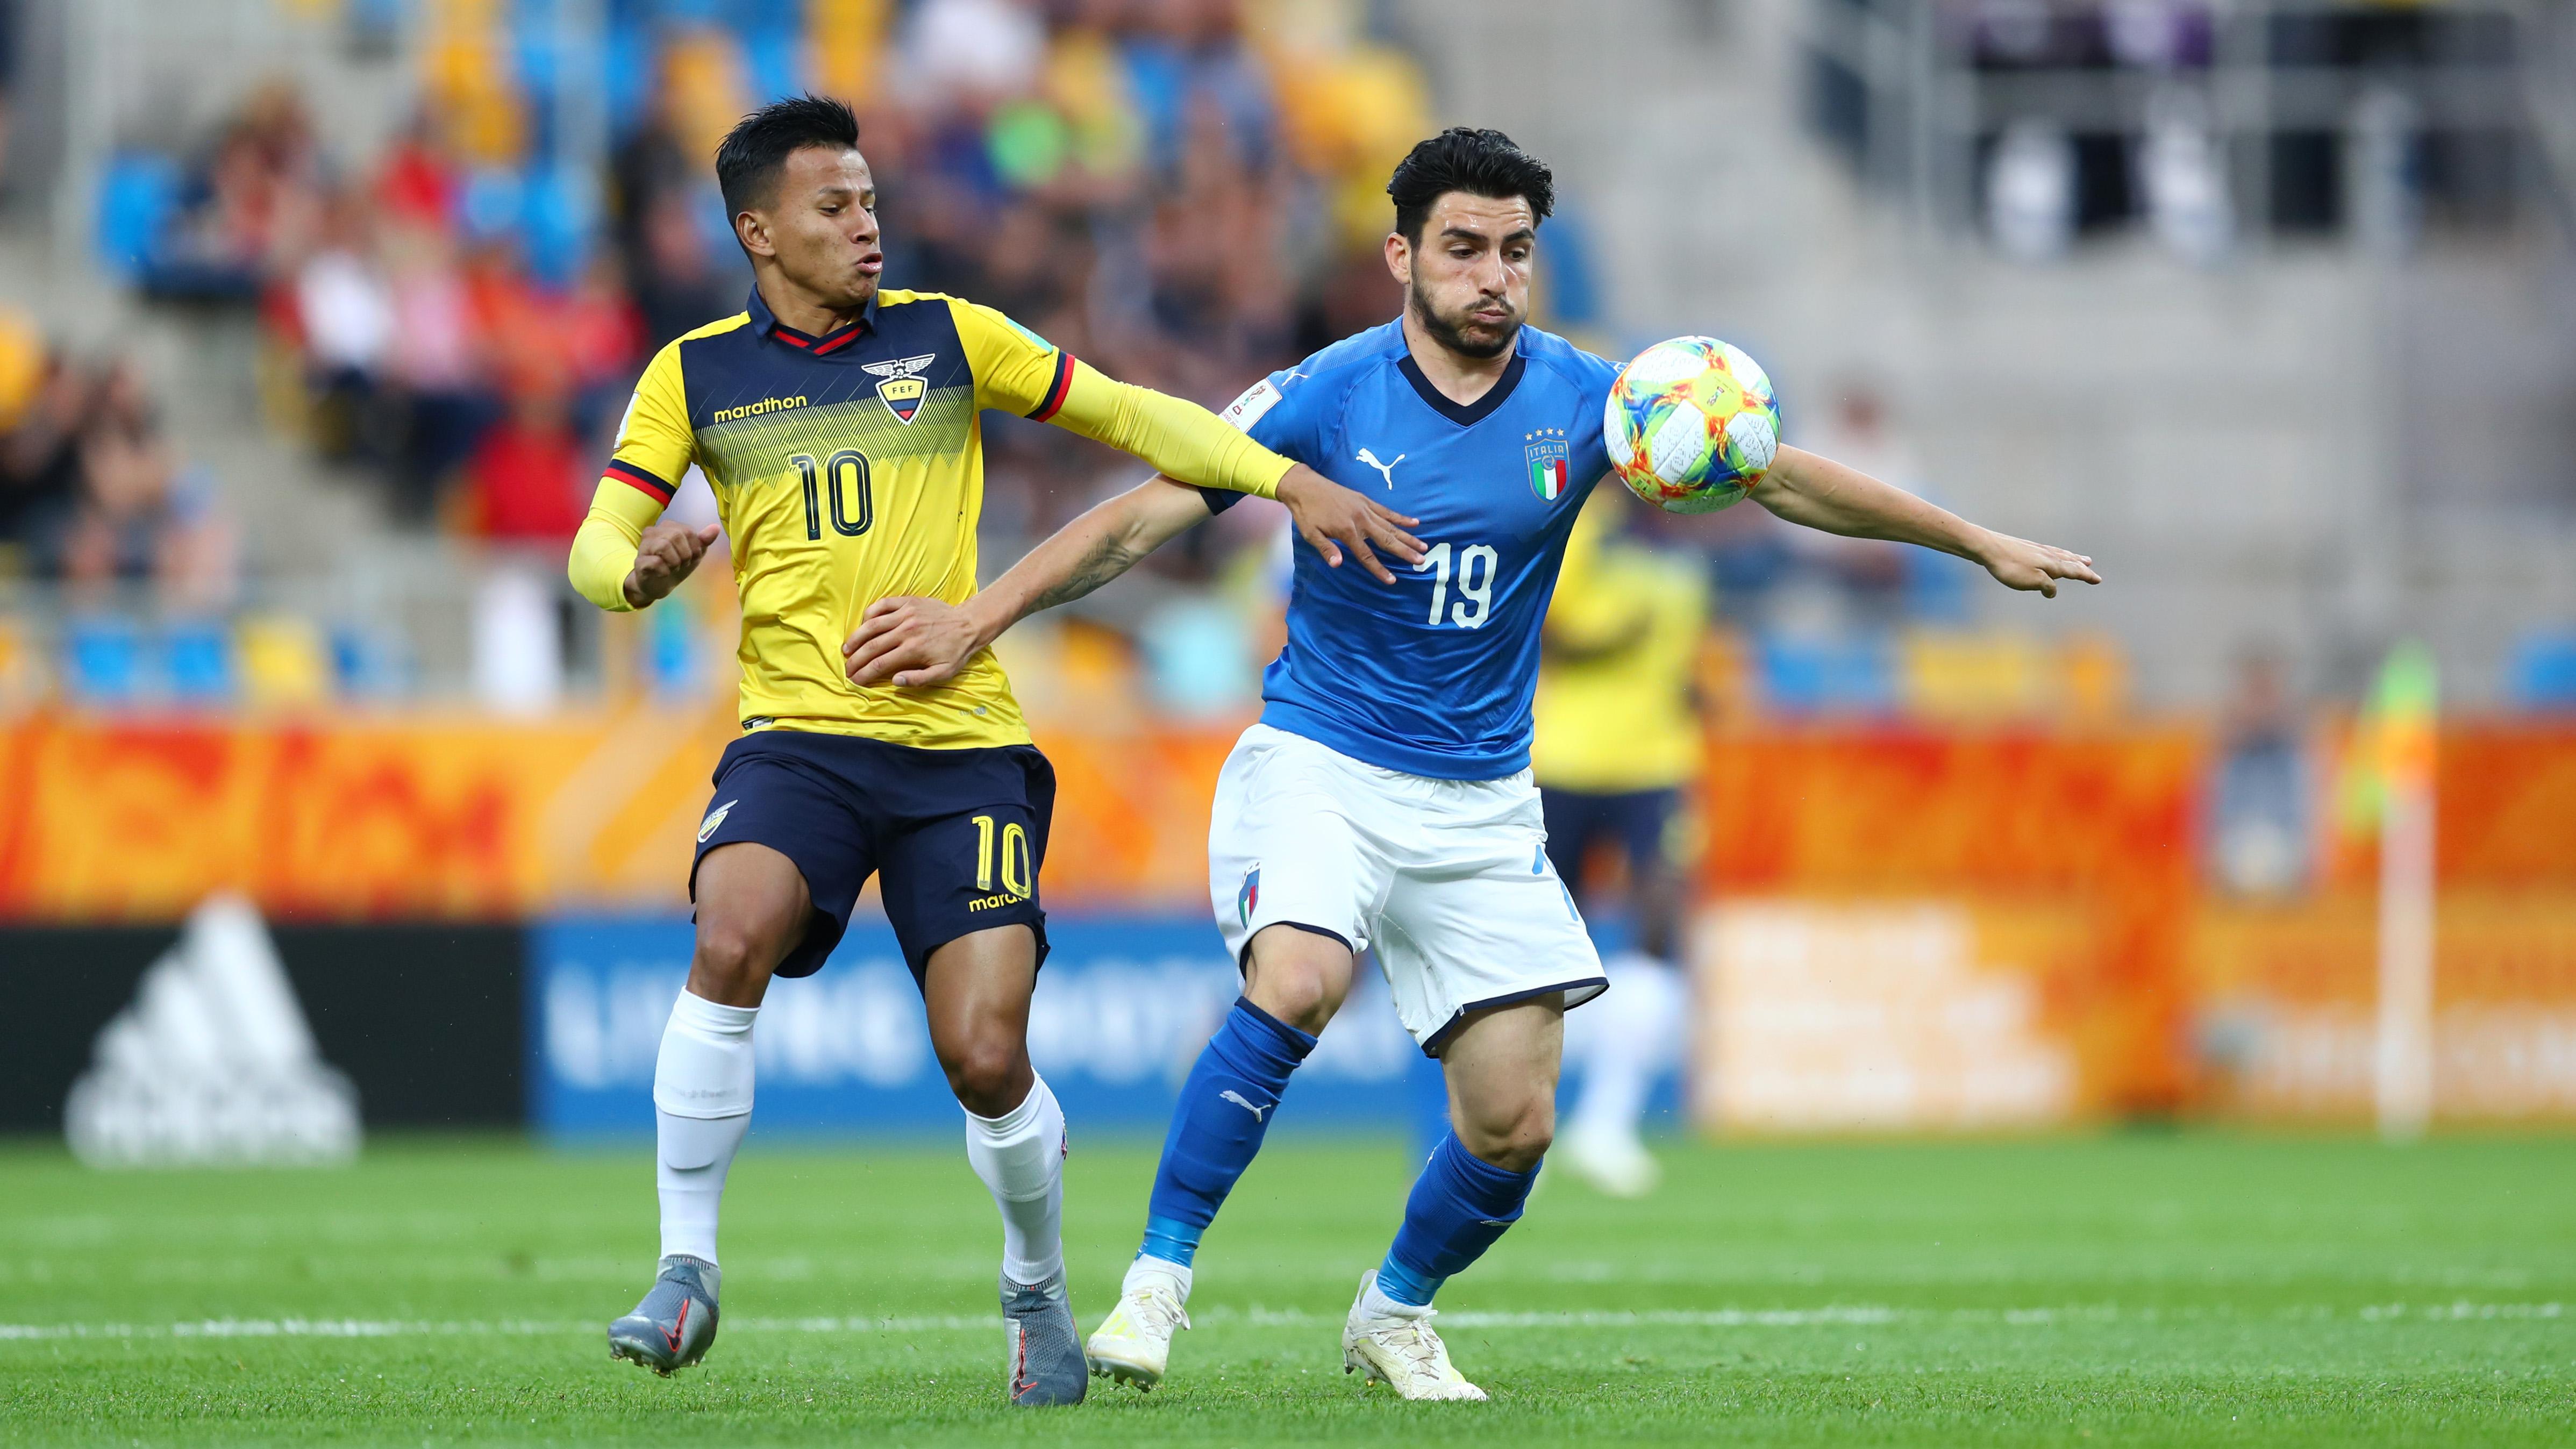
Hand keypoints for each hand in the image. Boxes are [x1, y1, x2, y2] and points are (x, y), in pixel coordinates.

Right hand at [623, 521, 720, 607]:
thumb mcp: (694, 553)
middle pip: (676, 536)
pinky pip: (655, 562)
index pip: (688, 531)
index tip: (690, 558)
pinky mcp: (639, 561)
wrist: (659, 585)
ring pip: (664, 546)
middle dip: (685, 555)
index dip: (694, 548)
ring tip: (672, 568)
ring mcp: (644, 546)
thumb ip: (704, 540)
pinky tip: (663, 573)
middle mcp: (653, 531)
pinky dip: (664, 571)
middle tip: (681, 564)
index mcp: (668, 526)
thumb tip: (715, 528)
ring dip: (674, 562)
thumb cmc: (676, 565)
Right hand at [843, 595, 990, 687]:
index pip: (880, 664)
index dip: (864, 673)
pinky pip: (882, 604)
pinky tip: (863, 624)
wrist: (969, 624)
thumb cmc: (956, 651)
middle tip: (846, 668)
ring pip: (872, 625)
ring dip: (856, 637)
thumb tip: (895, 681)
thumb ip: (919, 679)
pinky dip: (870, 613)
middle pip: (872, 646)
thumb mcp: (944, 673)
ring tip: (847, 648)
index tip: (854, 680)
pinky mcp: (908, 601)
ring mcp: (906, 613)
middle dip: (855, 659)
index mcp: (913, 650)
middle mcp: (906, 630)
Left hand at [1276, 465, 1423, 582]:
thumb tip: (1338, 565)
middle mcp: (1360, 520)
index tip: (1392, 580)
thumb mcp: (1310, 534)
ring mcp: (1365, 509)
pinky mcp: (1366, 500)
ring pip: (1391, 525)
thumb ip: (1326, 549)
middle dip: (1404, 551)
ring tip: (1423, 546)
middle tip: (1421, 561)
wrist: (1305, 485)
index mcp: (1346, 531)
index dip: (1379, 569)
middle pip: (1386, 539)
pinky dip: (1401, 517)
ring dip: (1408, 537)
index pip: (1366, 555)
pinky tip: (1415, 522)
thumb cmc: (1306, 513)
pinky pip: (1387, 511)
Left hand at [1976, 531, 2100, 597]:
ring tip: (2079, 558)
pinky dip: (2056, 553)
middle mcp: (2047, 554)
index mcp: (2052, 564)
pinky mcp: (2024, 547)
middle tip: (2090, 565)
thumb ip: (2047, 586)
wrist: (1988, 547)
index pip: (2073, 571)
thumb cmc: (2010, 567)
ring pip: (2059, 554)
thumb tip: (2053, 591)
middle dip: (2080, 565)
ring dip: (2071, 557)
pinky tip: (2050, 553)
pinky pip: (2047, 551)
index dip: (2086, 576)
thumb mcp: (2032, 581)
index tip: (2098, 579)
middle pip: (2068, 560)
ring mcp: (2036, 549)